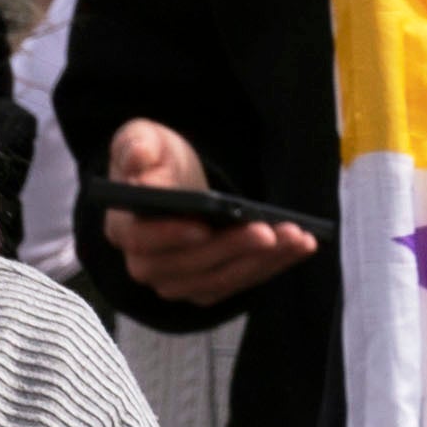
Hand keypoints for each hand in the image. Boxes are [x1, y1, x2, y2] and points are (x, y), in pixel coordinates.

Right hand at [100, 118, 314, 308]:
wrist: (178, 179)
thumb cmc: (156, 160)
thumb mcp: (141, 140)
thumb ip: (135, 146)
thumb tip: (137, 160)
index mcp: (124, 228)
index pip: (142, 241)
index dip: (170, 236)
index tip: (202, 227)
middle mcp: (148, 264)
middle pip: (189, 267)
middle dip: (232, 249)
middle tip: (268, 231)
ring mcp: (180, 281)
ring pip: (221, 279)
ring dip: (262, 260)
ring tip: (296, 237)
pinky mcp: (210, 286)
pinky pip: (243, 281)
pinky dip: (274, 265)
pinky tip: (301, 245)